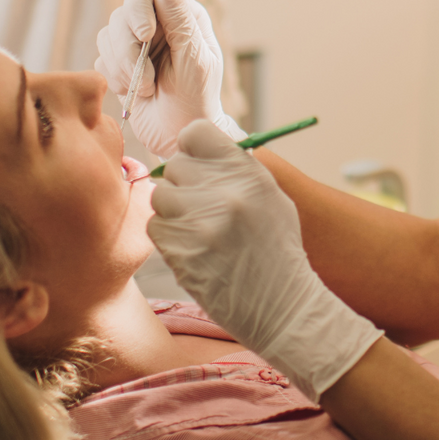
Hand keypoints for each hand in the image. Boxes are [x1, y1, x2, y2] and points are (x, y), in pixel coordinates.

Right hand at [97, 0, 240, 155]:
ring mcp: (135, 42)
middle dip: (129, 49)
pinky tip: (135, 92)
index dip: (138, 6)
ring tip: (146, 89)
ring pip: (107, 36)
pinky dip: (115, 78)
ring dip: (124, 68)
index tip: (144, 35)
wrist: (180, 135)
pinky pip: (101, 59)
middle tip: (146, 79)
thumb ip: (180, 17)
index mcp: (180, 13)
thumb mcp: (194, 57)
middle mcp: (156, 22)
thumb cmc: (197, 96)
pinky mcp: (118, 63)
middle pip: (122, 13)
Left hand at [149, 120, 383, 400]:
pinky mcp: (181, 251)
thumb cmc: (277, 249)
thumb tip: (197, 152)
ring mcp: (200, 223)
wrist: (282, 305)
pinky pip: (156, 228)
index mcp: (247, 173)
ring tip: (199, 229)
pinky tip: (193, 248)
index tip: (199, 166)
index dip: (193, 149)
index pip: (195, 133)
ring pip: (161, 196)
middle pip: (174, 165)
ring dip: (174, 211)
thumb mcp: (271, 197)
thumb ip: (235, 170)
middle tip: (202, 206)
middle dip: (185, 183)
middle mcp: (223, 192)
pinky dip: (169, 237)